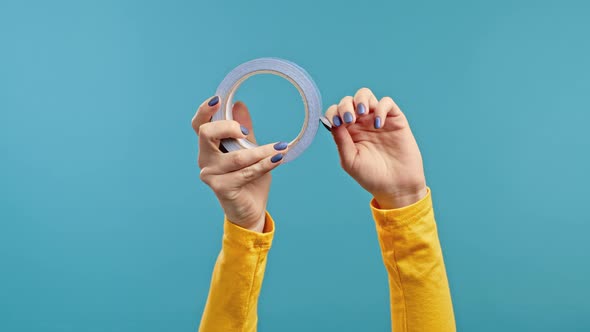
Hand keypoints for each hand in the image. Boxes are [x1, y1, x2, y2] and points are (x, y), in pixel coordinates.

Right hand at [192, 96, 288, 231]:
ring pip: (236, 156)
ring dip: (261, 151)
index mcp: (208, 147)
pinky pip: (246, 171)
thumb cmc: (249, 179)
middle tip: (247, 131)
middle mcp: (204, 159)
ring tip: (280, 148)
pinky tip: (278, 158)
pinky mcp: (221, 187)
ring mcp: (210, 174)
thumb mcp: (249, 149)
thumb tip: (239, 105)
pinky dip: (265, 164)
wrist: (252, 209)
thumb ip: (244, 130)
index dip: (204, 111)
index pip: (198, 125)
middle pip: (206, 133)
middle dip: (228, 127)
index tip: (218, 99)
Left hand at [326, 88, 426, 208]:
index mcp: (348, 132)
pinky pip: (387, 103)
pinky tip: (379, 124)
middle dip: (346, 105)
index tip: (337, 122)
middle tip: (350, 120)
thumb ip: (341, 140)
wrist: (396, 186)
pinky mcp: (395, 120)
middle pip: (349, 101)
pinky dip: (381, 108)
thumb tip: (332, 121)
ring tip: (362, 113)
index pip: (336, 112)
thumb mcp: (350, 160)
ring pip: (366, 95)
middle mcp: (361, 123)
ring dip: (361, 99)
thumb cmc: (371, 176)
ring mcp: (377, 120)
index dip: (334, 112)